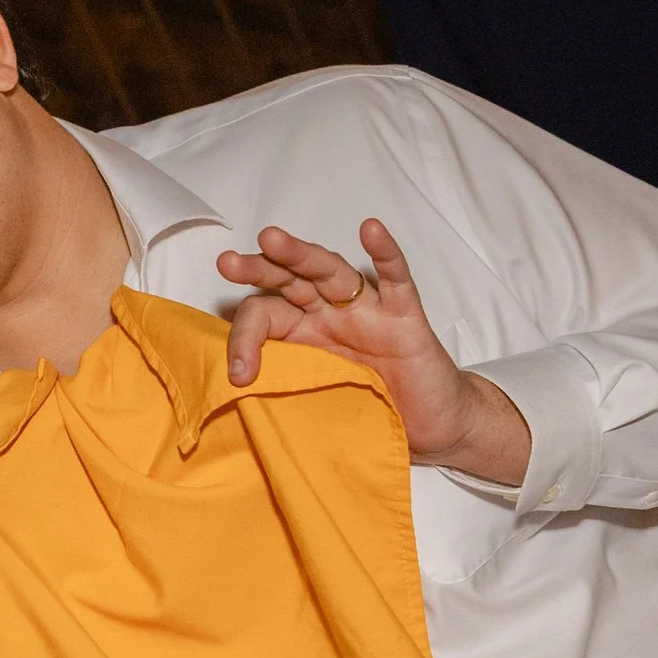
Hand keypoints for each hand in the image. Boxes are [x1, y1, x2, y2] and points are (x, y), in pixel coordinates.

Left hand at [217, 220, 528, 484]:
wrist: (429, 427)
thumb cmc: (369, 414)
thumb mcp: (314, 407)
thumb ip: (279, 396)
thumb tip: (231, 400)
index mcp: (302, 334)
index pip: (264, 316)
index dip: (244, 339)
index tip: (238, 375)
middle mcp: (330, 315)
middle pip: (290, 281)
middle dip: (259, 270)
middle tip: (227, 263)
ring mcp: (368, 312)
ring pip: (331, 273)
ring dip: (301, 255)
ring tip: (271, 239)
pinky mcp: (406, 319)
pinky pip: (397, 280)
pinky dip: (386, 254)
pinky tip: (371, 230)